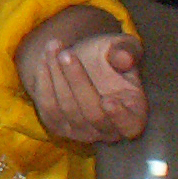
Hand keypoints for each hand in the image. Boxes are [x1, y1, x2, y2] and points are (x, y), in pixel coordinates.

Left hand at [26, 32, 146, 143]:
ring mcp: (81, 132)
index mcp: (133, 115)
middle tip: (66, 54)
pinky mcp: (57, 126)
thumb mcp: (123, 48)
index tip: (108, 101)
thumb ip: (127, 51)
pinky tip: (44, 58)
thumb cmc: (109, 57)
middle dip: (77, 80)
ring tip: (53, 46)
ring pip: (66, 108)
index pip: (128, 124)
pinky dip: (43, 81)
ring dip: (56, 75)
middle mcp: (108, 130)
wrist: (81, 61)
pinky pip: (47, 106)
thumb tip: (124, 58)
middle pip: (92, 113)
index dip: (119, 116)